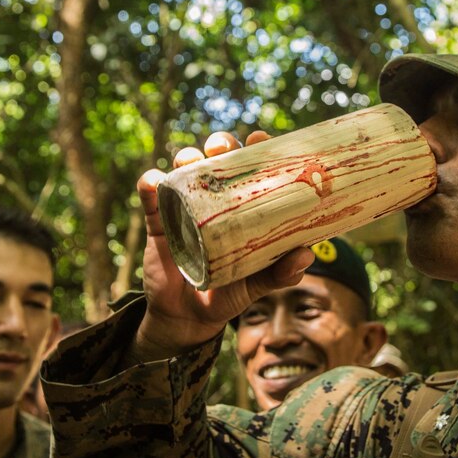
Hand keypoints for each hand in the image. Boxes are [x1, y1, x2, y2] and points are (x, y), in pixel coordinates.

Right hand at [132, 131, 314, 361]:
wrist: (189, 319)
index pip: (251, 168)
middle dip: (220, 143)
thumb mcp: (258, 284)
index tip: (259, 138)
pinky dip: (150, 183)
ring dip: (186, 157)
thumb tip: (308, 254)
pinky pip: (151, 196)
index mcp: (242, 207)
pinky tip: (155, 181)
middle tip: (223, 148)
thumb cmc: (229, 293)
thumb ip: (281, 273)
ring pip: (184, 169)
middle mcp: (214, 201)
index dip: (256, 148)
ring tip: (190, 161)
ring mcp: (185, 208)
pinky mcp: (159, 222)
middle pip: (217, 159)